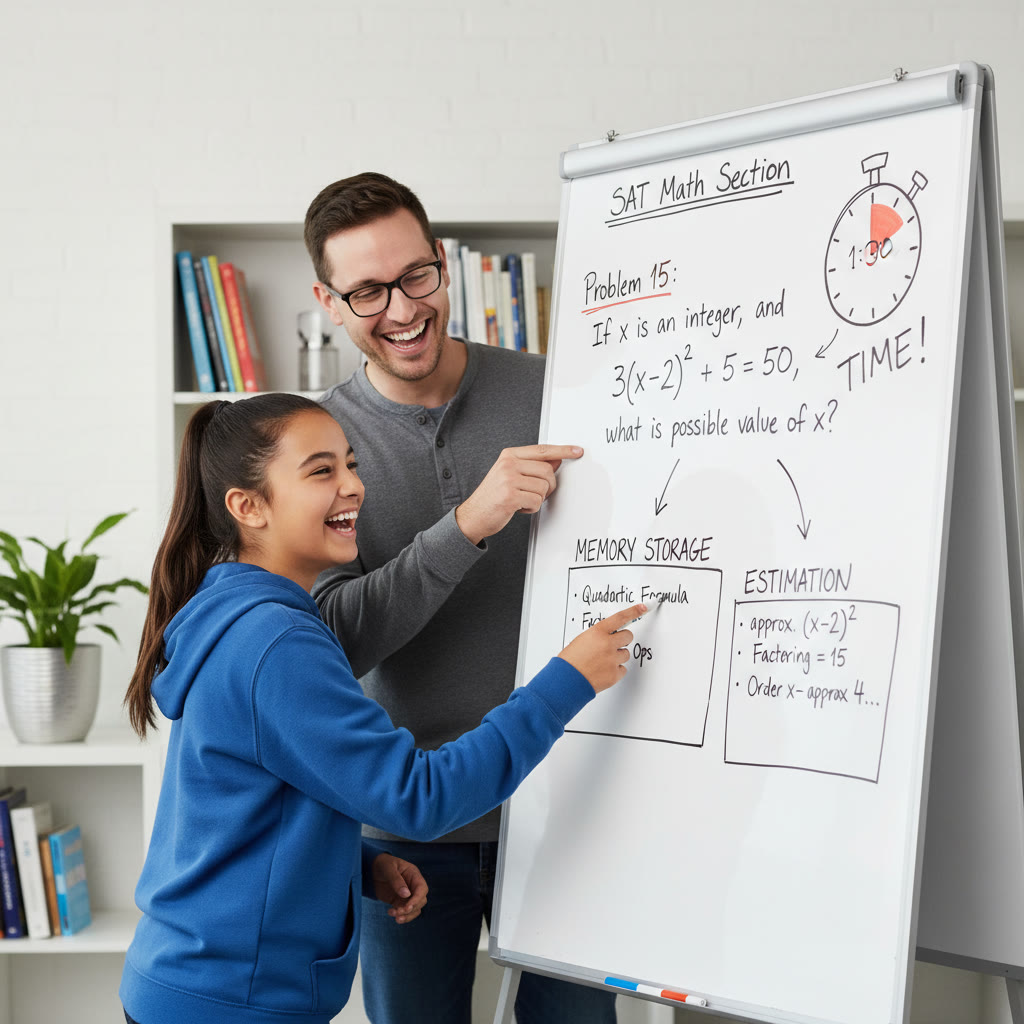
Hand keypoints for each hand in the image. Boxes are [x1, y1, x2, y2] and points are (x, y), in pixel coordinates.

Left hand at [371, 853, 427, 924]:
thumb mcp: (388, 868)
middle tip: (398, 912)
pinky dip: (400, 916)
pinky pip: (405, 912)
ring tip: (395, 916)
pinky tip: (390, 912)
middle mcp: (413, 886)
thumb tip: (406, 894)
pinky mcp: (399, 902)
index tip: (408, 907)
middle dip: (411, 909)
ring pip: (415, 909)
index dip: (417, 899)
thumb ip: (396, 880)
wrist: (372, 869)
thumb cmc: (383, 864)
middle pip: (421, 901)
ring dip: (407, 916)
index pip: (422, 888)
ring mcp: (407, 895)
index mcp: (413, 874)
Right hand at [455, 444, 583, 544]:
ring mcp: (508, 479)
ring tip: (522, 500)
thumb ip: (532, 467)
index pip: (542, 450)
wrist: (473, 515)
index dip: (562, 450)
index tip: (576, 451)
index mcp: (509, 456)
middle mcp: (508, 464)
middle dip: (548, 485)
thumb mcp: (510, 475)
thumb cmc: (493, 496)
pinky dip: (532, 508)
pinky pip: (536, 501)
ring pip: (543, 487)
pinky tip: (519, 507)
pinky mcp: (510, 496)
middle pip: (547, 470)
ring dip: (538, 499)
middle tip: (535, 493)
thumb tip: (556, 461)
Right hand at [559, 603, 647, 692]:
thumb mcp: (581, 640)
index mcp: (598, 632)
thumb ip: (597, 636)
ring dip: (617, 656)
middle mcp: (607, 644)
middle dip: (622, 640)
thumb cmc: (570, 661)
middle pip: (628, 636)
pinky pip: (622, 669)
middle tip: (612, 646)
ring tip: (602, 662)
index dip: (633, 611)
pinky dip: (615, 670)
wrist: (566, 680)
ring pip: (626, 654)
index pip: (620, 618)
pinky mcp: (615, 674)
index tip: (643, 607)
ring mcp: (613, 659)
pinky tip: (603, 671)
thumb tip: (608, 636)